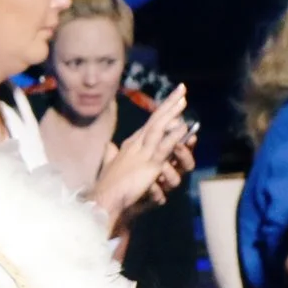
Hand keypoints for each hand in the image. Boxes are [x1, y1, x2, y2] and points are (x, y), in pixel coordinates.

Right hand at [92, 85, 192, 230]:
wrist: (104, 199)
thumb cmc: (108, 186)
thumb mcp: (111, 166)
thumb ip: (111, 154)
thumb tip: (109, 146)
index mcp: (131, 144)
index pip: (150, 122)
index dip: (163, 109)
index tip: (174, 97)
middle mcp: (136, 144)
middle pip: (155, 119)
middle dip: (169, 103)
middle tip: (182, 89)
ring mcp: (142, 153)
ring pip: (159, 128)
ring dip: (171, 113)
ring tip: (183, 101)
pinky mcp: (148, 164)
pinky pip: (163, 147)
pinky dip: (173, 136)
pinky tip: (182, 127)